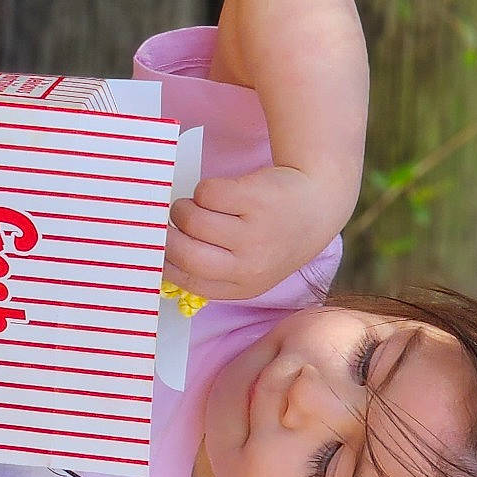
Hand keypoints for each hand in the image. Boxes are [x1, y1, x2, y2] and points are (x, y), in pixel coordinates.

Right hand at [165, 165, 342, 300]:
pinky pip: (207, 193)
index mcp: (242, 287)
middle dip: (169, 232)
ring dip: (187, 206)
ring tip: (204, 205)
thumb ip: (211, 269)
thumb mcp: (249, 267)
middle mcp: (249, 266)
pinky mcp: (256, 199)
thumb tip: (159, 256)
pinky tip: (225, 194)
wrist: (317, 203)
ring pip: (191, 218)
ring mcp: (254, 233)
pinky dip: (207, 189)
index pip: (186, 279)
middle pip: (184, 252)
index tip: (158, 244)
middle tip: (175, 220)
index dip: (164, 259)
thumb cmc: (272, 235)